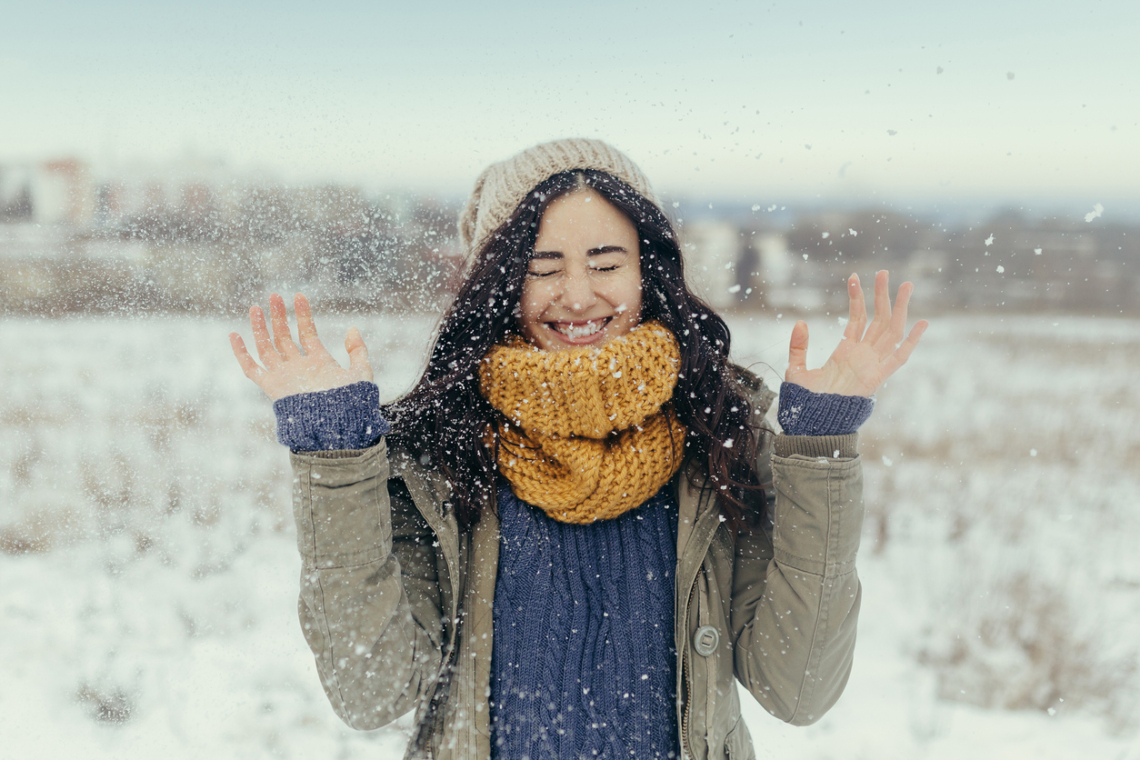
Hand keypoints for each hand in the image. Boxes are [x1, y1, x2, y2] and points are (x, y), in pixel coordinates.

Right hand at [229, 293, 372, 400]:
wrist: (336, 423)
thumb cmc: (351, 402)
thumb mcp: (361, 372)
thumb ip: (358, 351)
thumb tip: (353, 329)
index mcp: (320, 362)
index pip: (307, 332)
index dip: (302, 314)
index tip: (299, 296)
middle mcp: (300, 367)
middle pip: (284, 337)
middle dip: (278, 316)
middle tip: (274, 295)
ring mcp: (285, 376)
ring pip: (267, 348)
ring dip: (260, 328)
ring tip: (256, 307)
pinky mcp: (272, 387)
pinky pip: (252, 369)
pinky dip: (241, 353)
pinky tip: (235, 335)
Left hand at [785, 270, 926, 396]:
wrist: (813, 424)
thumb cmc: (806, 401)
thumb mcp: (796, 370)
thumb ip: (798, 347)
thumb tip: (800, 322)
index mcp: (845, 352)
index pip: (857, 318)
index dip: (857, 298)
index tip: (854, 276)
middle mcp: (862, 355)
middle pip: (878, 319)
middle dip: (882, 295)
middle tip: (884, 271)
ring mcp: (871, 365)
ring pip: (890, 331)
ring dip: (898, 308)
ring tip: (905, 284)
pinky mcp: (877, 377)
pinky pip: (899, 357)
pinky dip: (911, 341)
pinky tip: (922, 322)